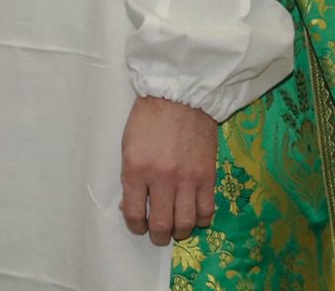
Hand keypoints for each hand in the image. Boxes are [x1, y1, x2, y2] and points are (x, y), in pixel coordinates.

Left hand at [119, 95, 215, 245]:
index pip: (133, 212)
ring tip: (175, 230)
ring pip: (185, 223)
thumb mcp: (128, 146)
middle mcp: (162, 178)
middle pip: (161, 223)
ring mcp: (187, 180)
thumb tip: (132, 204)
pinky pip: (206, 211)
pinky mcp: (207, 177)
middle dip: (157, 236)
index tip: (137, 226)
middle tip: (157, 236)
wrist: (180, 99)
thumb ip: (130, 177)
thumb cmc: (148, 119)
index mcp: (136, 168)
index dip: (134, 225)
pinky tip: (194, 217)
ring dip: (179, 232)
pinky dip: (200, 220)